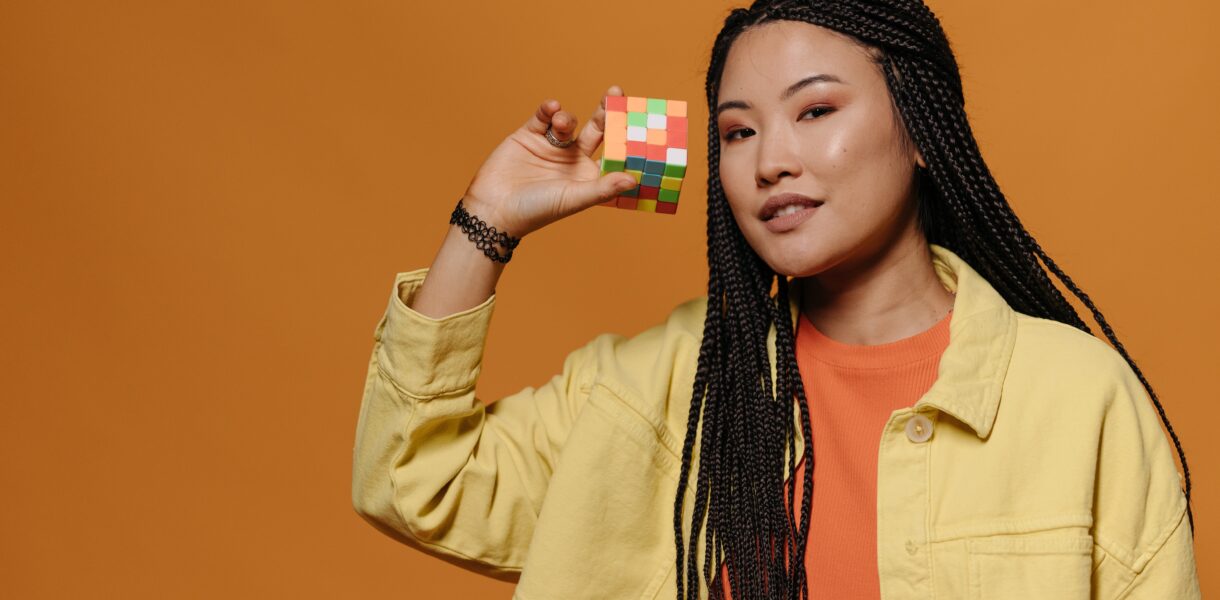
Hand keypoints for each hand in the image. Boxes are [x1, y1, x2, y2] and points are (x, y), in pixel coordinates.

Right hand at [460, 85, 637, 238]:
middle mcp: (572, 160)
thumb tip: (634, 180)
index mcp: (588, 176)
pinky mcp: (529, 136)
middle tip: (615, 92)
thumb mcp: (573, 199)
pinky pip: (543, 117)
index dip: (624, 137)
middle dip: (605, 111)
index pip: (612, 152)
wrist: (493, 208)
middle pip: (596, 130)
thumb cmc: (536, 211)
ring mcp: (551, 146)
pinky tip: (551, 108)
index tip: (636, 119)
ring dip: (567, 118)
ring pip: (569, 122)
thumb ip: (603, 188)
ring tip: (559, 123)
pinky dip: (548, 110)